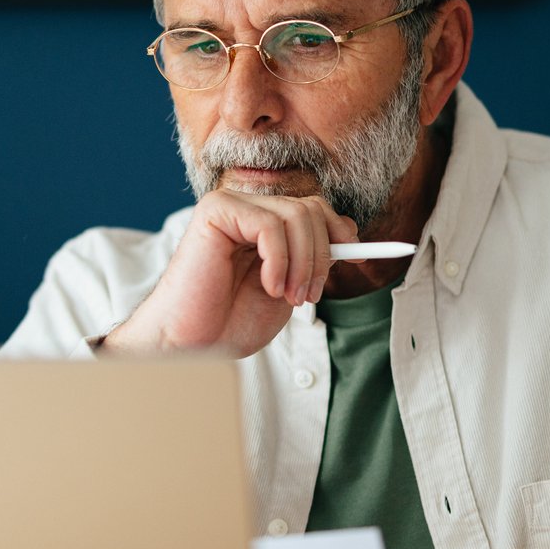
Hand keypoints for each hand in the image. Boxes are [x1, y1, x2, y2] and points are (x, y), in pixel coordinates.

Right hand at [102, 191, 356, 358]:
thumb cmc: (231, 321)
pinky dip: (280, 261)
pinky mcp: (216, 212)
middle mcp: (247, 208)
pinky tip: (269, 286)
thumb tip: (349, 232)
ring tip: (290, 297)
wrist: (192, 343)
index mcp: (262, 224)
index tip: (357, 259)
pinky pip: (270, 225)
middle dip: (322, 255)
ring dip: (304, 263)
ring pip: (297, 215)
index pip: (315, 209)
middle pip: (311, 209)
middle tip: (310, 296)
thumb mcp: (288, 286)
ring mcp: (231, 205)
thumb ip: (311, 257)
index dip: (340, 231)